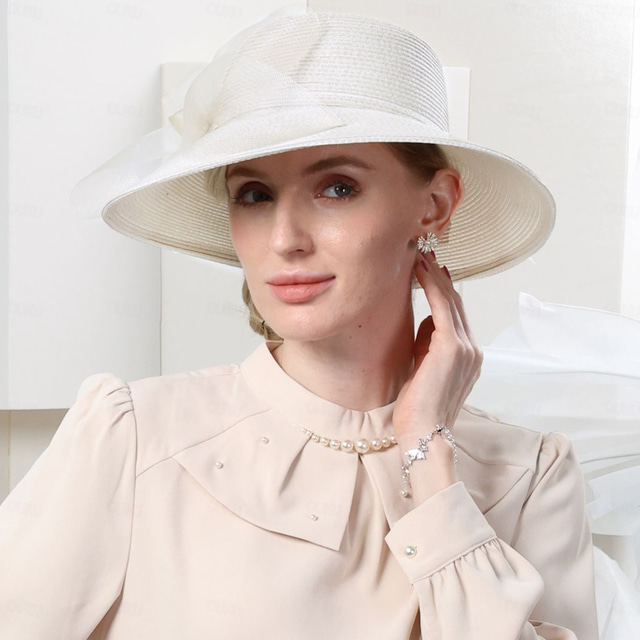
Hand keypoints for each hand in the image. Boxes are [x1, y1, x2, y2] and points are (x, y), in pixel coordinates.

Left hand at [392, 250, 483, 467]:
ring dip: (434, 276)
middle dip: (439, 277)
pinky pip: (442, 308)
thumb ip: (428, 342)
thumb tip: (426, 317)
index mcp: (468, 356)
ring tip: (420, 255)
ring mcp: (466, 348)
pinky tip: (421, 270)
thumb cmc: (419, 406)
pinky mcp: (452, 347)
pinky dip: (431, 286)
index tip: (431, 269)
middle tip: (425, 253)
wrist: (423, 432)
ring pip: (450, 302)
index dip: (443, 290)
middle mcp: (472, 349)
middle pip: (456, 304)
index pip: (456, 315)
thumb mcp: (425, 367)